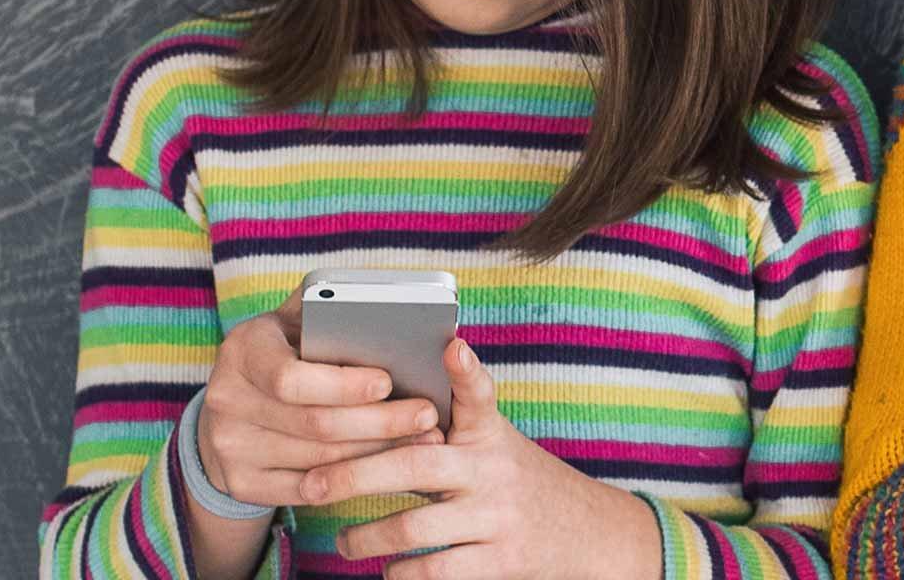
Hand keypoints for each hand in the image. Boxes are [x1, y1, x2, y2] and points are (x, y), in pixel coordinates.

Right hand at [195, 298, 442, 509]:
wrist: (232, 411)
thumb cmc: (283, 356)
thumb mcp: (292, 324)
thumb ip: (327, 309)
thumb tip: (386, 303)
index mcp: (243, 349)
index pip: (290, 376)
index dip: (343, 385)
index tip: (388, 382)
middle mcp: (226, 398)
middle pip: (315, 422)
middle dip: (380, 421)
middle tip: (427, 415)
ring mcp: (230, 446)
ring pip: (320, 459)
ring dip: (378, 453)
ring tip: (422, 440)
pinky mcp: (240, 483)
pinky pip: (309, 490)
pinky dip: (354, 482)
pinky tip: (389, 469)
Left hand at [302, 339, 660, 579]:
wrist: (591, 533)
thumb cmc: (517, 481)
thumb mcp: (496, 443)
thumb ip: (449, 423)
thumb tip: (374, 402)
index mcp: (490, 435)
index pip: (480, 395)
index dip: (467, 371)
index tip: (452, 345)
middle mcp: (495, 472)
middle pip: (416, 466)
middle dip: (354, 475)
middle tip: (312, 485)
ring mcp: (499, 518)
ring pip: (415, 528)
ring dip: (366, 537)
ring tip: (343, 540)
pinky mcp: (504, 562)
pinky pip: (436, 571)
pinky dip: (400, 573)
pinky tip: (388, 569)